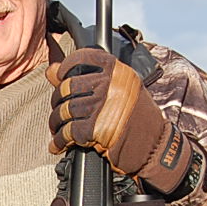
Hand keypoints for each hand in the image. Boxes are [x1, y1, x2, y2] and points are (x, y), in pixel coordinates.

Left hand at [46, 48, 194, 195]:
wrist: (155, 147)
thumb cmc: (138, 118)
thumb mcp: (120, 90)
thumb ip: (87, 78)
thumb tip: (51, 70)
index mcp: (118, 71)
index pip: (83, 58)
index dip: (66, 68)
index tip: (60, 76)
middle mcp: (109, 85)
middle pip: (68, 87)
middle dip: (58, 101)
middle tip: (60, 111)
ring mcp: (102, 106)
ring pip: (64, 110)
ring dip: (56, 123)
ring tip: (58, 128)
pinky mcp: (95, 129)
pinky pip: (67, 132)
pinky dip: (59, 141)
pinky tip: (59, 144)